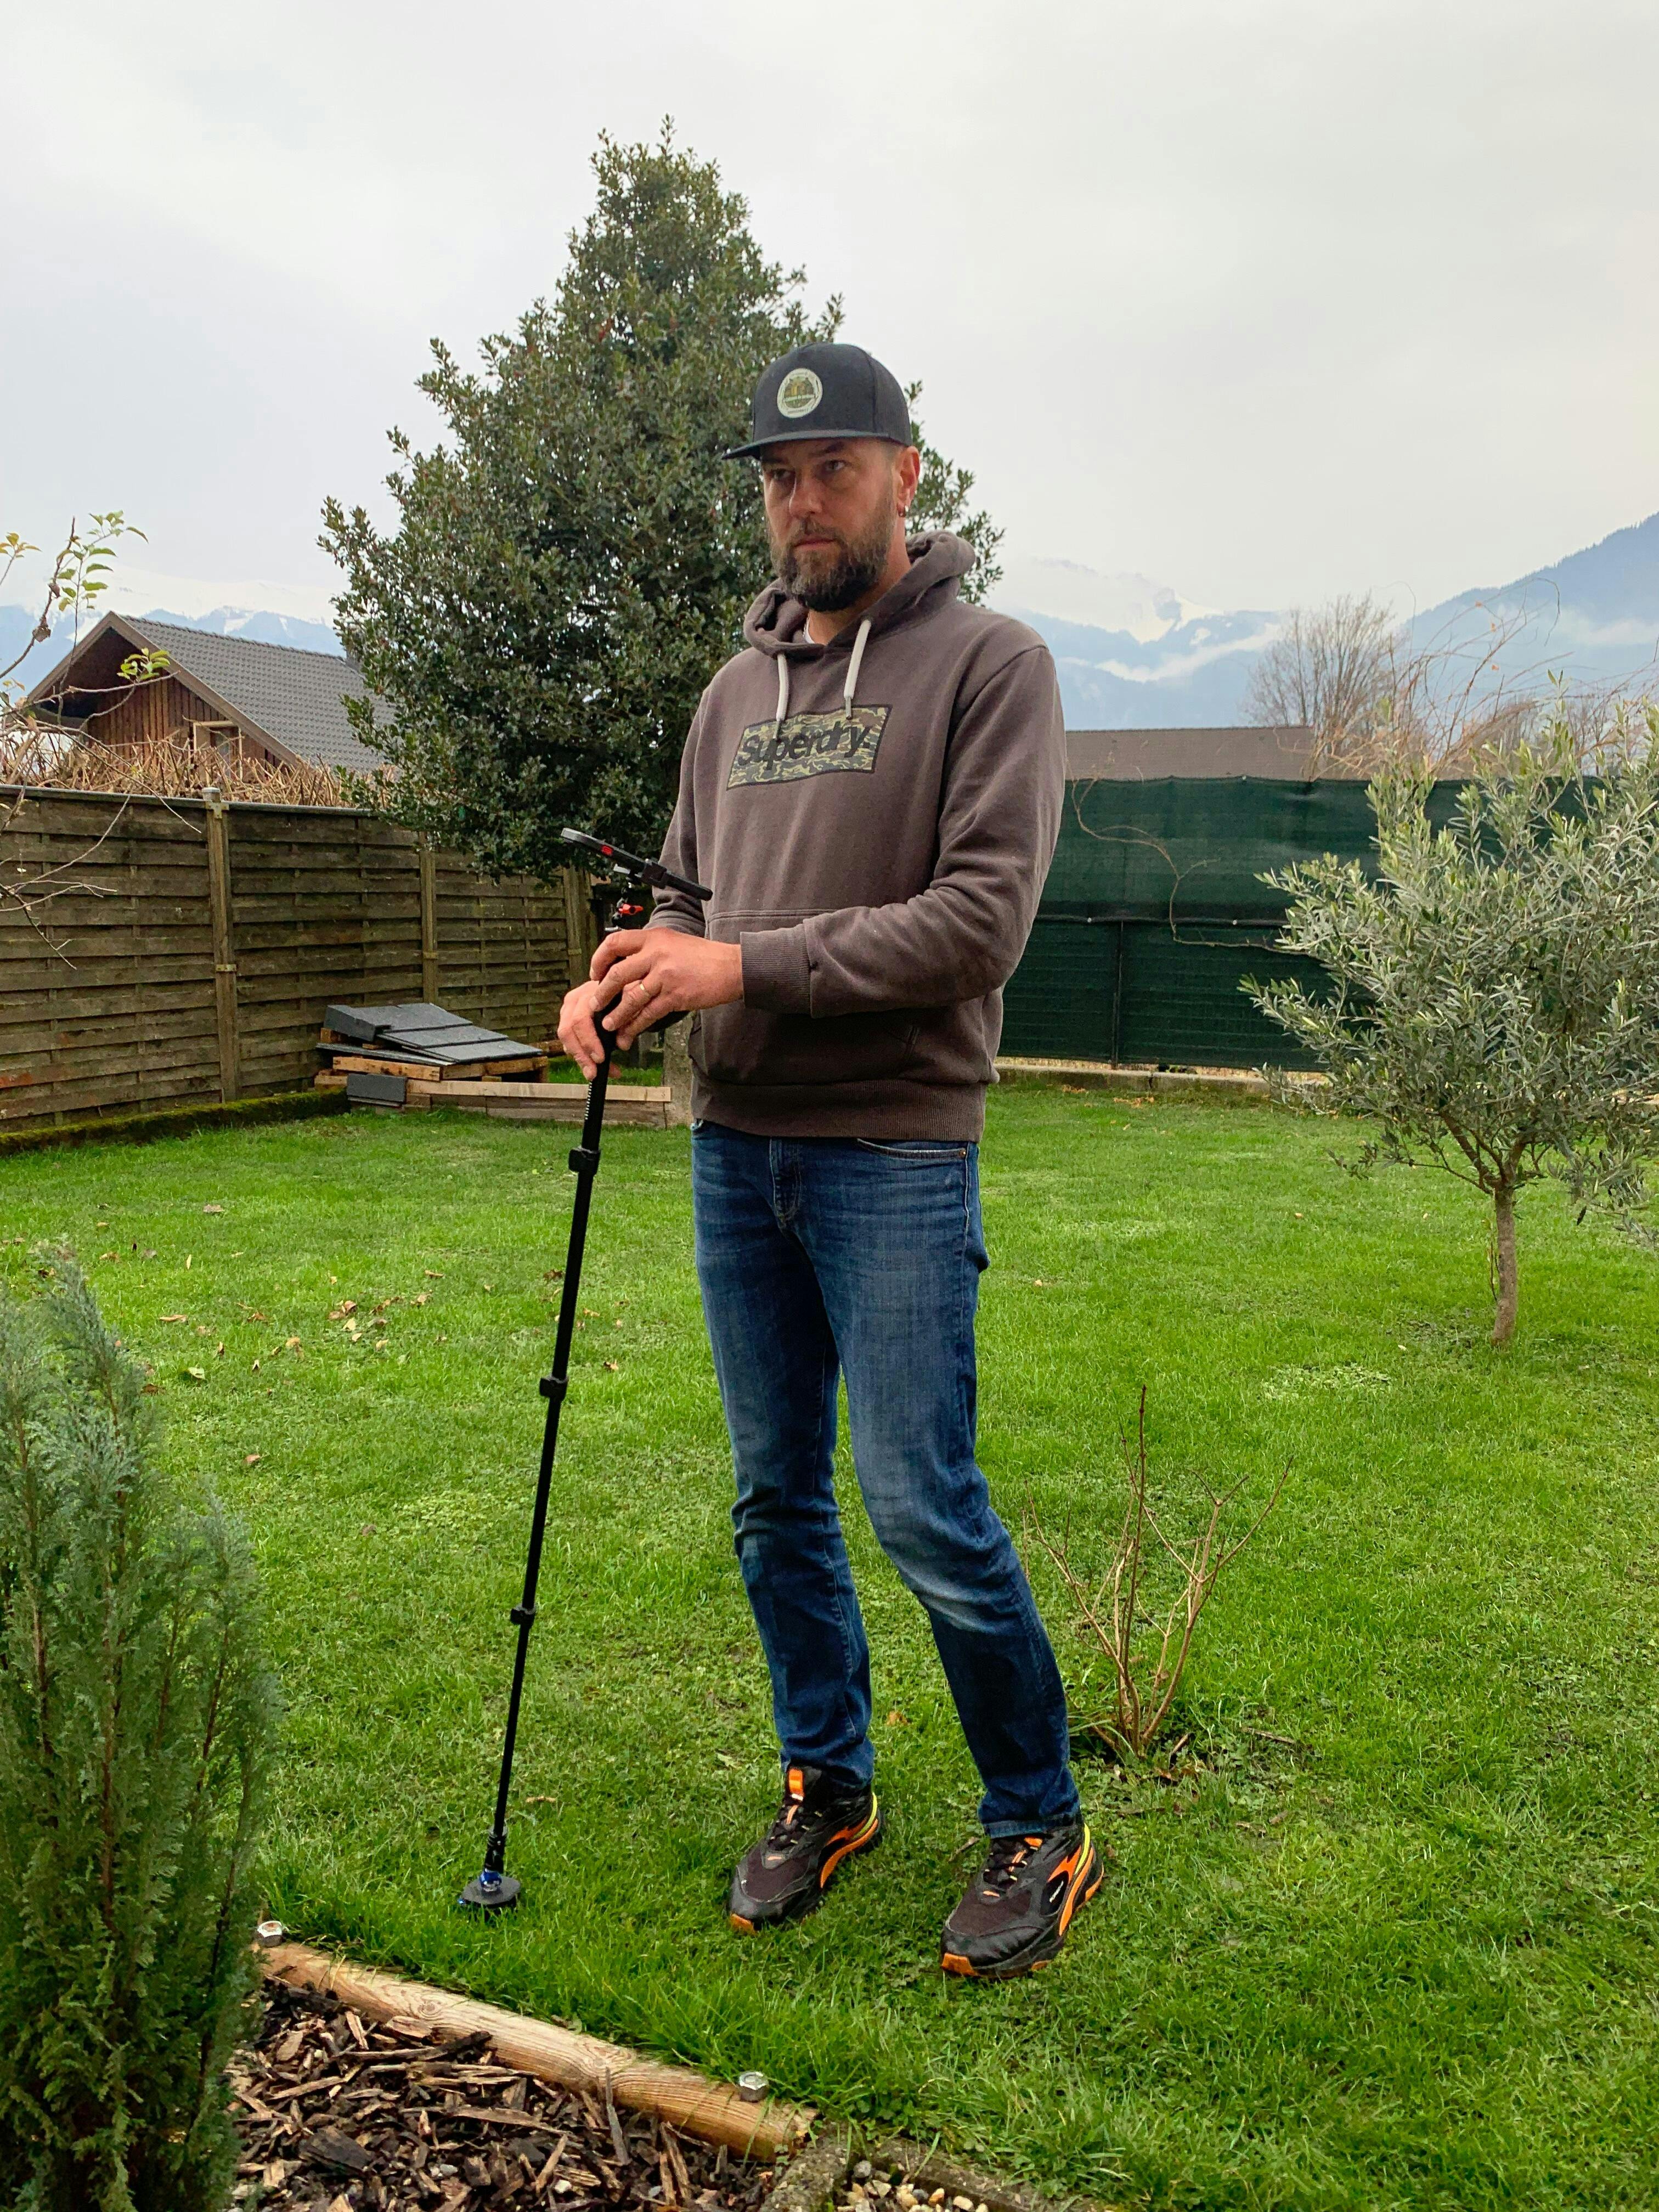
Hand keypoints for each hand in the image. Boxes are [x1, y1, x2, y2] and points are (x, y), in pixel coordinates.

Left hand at [556, 930, 743, 1078]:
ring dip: (616, 1014)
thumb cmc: (704, 957)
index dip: (599, 959)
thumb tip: (626, 967)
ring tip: (607, 1024)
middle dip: (602, 993)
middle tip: (594, 1004)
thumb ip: (650, 951)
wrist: (732, 967)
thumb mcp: (673, 943)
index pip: (614, 943)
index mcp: (654, 937)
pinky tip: (628, 1032)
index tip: (595, 972)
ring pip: (630, 998)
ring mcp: (665, 975)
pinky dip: (635, 1025)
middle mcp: (656, 953)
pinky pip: (648, 1013)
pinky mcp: (675, 995)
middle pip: (617, 974)